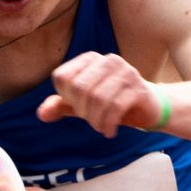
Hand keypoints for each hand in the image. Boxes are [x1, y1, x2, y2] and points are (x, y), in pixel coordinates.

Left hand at [37, 52, 159, 138]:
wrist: (148, 108)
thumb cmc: (112, 103)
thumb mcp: (83, 105)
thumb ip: (61, 106)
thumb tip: (42, 114)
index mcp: (91, 59)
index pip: (62, 77)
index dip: (65, 97)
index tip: (77, 106)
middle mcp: (108, 60)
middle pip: (79, 88)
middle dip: (81, 111)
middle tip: (91, 120)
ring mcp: (126, 72)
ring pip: (98, 98)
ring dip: (95, 120)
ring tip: (100, 127)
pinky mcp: (139, 88)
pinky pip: (116, 108)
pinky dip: (108, 124)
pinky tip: (110, 131)